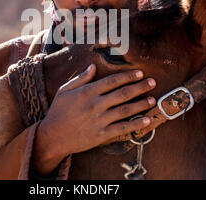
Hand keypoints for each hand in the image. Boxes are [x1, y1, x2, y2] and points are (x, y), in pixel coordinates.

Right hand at [32, 64, 155, 175]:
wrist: (52, 137)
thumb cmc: (58, 111)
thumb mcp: (65, 90)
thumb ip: (80, 78)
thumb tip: (93, 67)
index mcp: (87, 92)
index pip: (112, 81)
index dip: (127, 76)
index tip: (140, 73)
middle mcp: (95, 105)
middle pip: (122, 93)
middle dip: (140, 87)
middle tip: (153, 82)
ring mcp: (99, 120)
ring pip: (125, 110)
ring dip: (141, 104)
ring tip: (152, 99)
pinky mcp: (101, 135)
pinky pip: (122, 128)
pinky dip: (135, 124)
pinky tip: (146, 120)